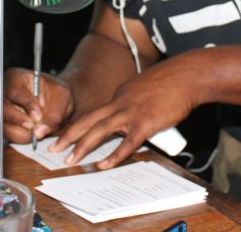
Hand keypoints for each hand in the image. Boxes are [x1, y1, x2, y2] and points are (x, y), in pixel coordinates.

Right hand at [2, 67, 74, 143]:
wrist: (57, 101)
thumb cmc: (57, 93)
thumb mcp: (62, 97)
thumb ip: (54, 113)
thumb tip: (39, 131)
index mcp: (16, 78)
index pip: (14, 92)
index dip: (26, 105)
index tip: (38, 116)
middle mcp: (5, 93)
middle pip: (5, 111)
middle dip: (22, 123)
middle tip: (36, 128)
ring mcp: (3, 110)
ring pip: (6, 127)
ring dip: (25, 133)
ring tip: (40, 128)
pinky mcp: (6, 124)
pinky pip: (10, 136)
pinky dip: (24, 137)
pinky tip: (35, 131)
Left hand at [50, 63, 193, 168]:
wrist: (187, 76)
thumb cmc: (172, 83)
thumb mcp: (145, 89)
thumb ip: (135, 103)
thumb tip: (132, 121)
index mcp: (120, 95)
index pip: (95, 113)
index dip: (79, 127)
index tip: (68, 138)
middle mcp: (120, 102)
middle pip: (88, 119)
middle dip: (68, 135)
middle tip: (53, 149)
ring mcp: (131, 112)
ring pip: (100, 130)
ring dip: (81, 145)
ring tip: (69, 159)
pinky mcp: (146, 123)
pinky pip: (126, 143)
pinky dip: (113, 155)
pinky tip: (103, 164)